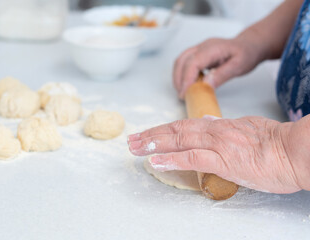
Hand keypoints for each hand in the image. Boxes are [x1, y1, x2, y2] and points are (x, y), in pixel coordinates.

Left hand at [127, 116, 302, 193]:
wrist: (297, 150)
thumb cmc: (276, 143)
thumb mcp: (246, 128)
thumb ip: (225, 127)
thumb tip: (207, 123)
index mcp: (220, 126)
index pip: (184, 126)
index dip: (163, 130)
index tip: (148, 135)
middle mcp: (214, 132)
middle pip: (175, 130)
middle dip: (151, 136)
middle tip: (132, 140)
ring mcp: (218, 145)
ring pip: (179, 140)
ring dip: (154, 144)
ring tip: (135, 148)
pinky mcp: (224, 161)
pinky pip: (192, 158)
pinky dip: (172, 159)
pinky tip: (156, 160)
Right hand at [173, 35, 265, 98]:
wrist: (249, 45)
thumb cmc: (246, 54)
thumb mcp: (238, 66)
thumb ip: (221, 75)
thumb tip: (205, 84)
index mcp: (213, 48)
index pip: (193, 62)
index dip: (186, 78)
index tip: (185, 92)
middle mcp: (203, 46)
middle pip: (183, 61)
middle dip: (179, 79)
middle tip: (182, 95)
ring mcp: (199, 48)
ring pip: (180, 60)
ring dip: (177, 76)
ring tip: (182, 90)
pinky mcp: (198, 53)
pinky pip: (184, 62)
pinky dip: (181, 73)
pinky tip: (187, 83)